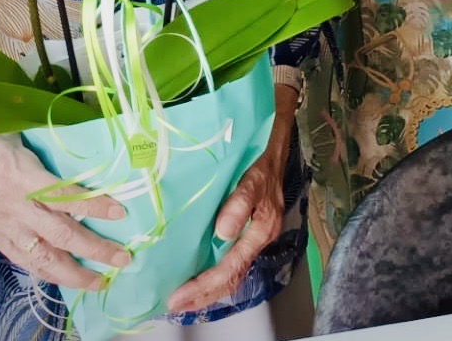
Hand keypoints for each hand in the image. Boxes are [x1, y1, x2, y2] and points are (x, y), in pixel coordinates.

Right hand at [0, 125, 131, 290]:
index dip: (93, 205)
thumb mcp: (1, 120)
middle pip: (60, 235)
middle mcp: (13, 206)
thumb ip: (34, 125)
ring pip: (41, 256)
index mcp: (18, 175)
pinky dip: (44, 270)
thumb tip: (68, 118)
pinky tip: (61, 277)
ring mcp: (1, 224)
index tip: (120, 211)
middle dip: (94, 249)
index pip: (64, 195)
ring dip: (73, 272)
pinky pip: (21, 257)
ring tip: (100, 282)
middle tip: (124, 259)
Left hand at [166, 86, 297, 314]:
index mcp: (260, 229)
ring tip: (184, 300)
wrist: (277, 144)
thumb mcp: (252, 177)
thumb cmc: (262, 159)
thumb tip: (223, 232)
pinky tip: (200, 276)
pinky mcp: (250, 231)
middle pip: (231, 279)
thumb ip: (240, 203)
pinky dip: (215, 275)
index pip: (229, 268)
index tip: (178, 297)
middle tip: (174, 307)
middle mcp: (259, 239)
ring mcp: (255, 237)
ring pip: (232, 274)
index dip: (203, 286)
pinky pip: (232, 262)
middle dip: (203, 296)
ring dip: (208, 290)